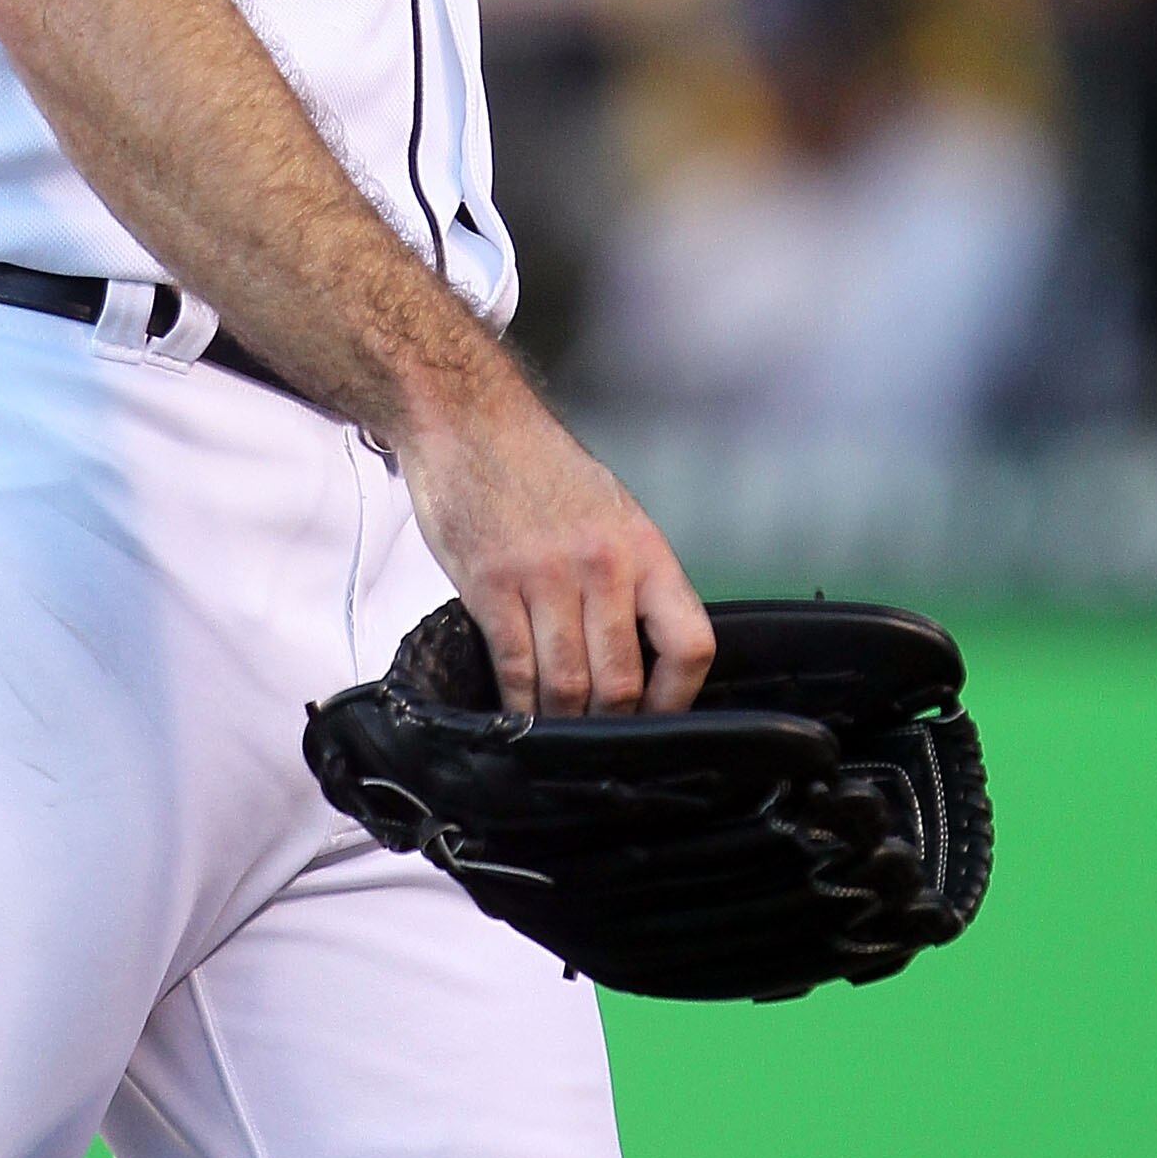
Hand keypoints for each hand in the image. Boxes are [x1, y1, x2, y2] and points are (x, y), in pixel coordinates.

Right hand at [397, 370, 713, 718]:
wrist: (467, 417)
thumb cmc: (536, 463)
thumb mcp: (609, 509)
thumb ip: (629, 575)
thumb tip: (638, 649)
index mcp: (643, 547)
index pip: (689, 643)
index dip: (678, 699)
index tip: (659, 720)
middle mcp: (602, 564)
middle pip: (621, 680)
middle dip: (610, 725)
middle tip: (597, 740)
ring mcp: (546, 575)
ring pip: (567, 684)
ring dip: (562, 724)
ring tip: (557, 735)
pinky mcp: (492, 584)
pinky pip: (515, 667)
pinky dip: (518, 705)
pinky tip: (517, 714)